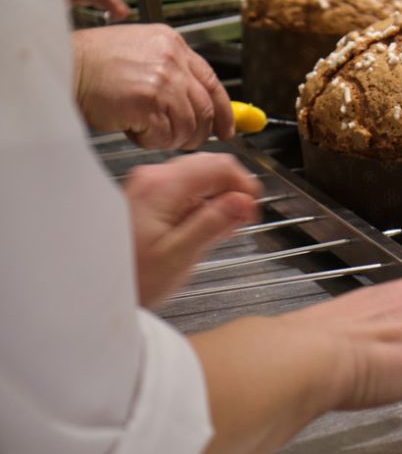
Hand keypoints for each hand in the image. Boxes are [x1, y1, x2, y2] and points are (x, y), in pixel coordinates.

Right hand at [73, 24, 234, 148]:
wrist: (61, 66)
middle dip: (199, 132)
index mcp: (172, 44)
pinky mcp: (148, 100)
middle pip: (205, 108)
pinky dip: (151, 141)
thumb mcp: (139, 55)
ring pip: (188, 125)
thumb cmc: (91, 65)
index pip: (212, 81)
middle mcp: (172, 58)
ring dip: (171, 138)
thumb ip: (171, 73)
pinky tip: (134, 130)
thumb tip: (198, 104)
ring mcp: (162, 79)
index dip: (224, 111)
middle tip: (185, 141)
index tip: (228, 128)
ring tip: (148, 132)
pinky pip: (165, 135)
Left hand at [124, 153, 261, 307]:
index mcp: (161, 187)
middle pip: (210, 165)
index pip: (219, 166)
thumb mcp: (180, 255)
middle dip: (233, 190)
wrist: (96, 288)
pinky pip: (187, 186)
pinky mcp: (148, 194)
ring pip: (200, 174)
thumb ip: (213, 224)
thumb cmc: (133, 277)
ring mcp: (149, 184)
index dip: (244, 185)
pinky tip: (204, 226)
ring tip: (223, 228)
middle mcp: (153, 178)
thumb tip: (243, 201)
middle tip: (243, 219)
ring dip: (219, 196)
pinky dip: (203, 201)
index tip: (254, 208)